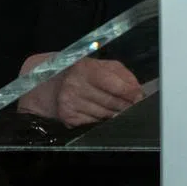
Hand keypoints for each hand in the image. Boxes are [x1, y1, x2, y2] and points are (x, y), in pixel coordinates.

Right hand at [16, 52, 143, 126]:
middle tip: (134, 105)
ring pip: (104, 114)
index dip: (130, 92)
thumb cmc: (77, 72)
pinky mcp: (68, 118)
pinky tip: (103, 113)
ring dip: (116, 113)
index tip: (139, 96)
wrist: (46, 84)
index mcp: (84, 69)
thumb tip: (137, 88)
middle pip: (111, 102)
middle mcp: (75, 86)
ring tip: (119, 108)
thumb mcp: (97, 64)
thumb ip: (119, 73)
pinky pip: (94, 122)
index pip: (114, 84)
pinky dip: (102, 119)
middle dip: (126, 105)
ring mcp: (70, 104)